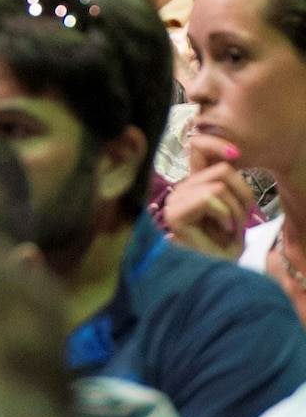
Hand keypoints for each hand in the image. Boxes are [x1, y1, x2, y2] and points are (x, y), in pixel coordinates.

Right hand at [162, 137, 254, 260]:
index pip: (199, 147)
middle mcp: (180, 189)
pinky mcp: (175, 214)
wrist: (220, 272)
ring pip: (218, 186)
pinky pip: (210, 199)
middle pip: (222, 169)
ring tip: (231, 227)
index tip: (237, 153)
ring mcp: (175, 201)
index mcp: (192, 184)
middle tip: (240, 218)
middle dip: (242, 194)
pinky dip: (226, 215)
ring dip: (235, 210)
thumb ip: (226, 183)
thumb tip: (231, 152)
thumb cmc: (227, 245)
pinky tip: (224, 230)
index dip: (216, 143)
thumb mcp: (231, 206)